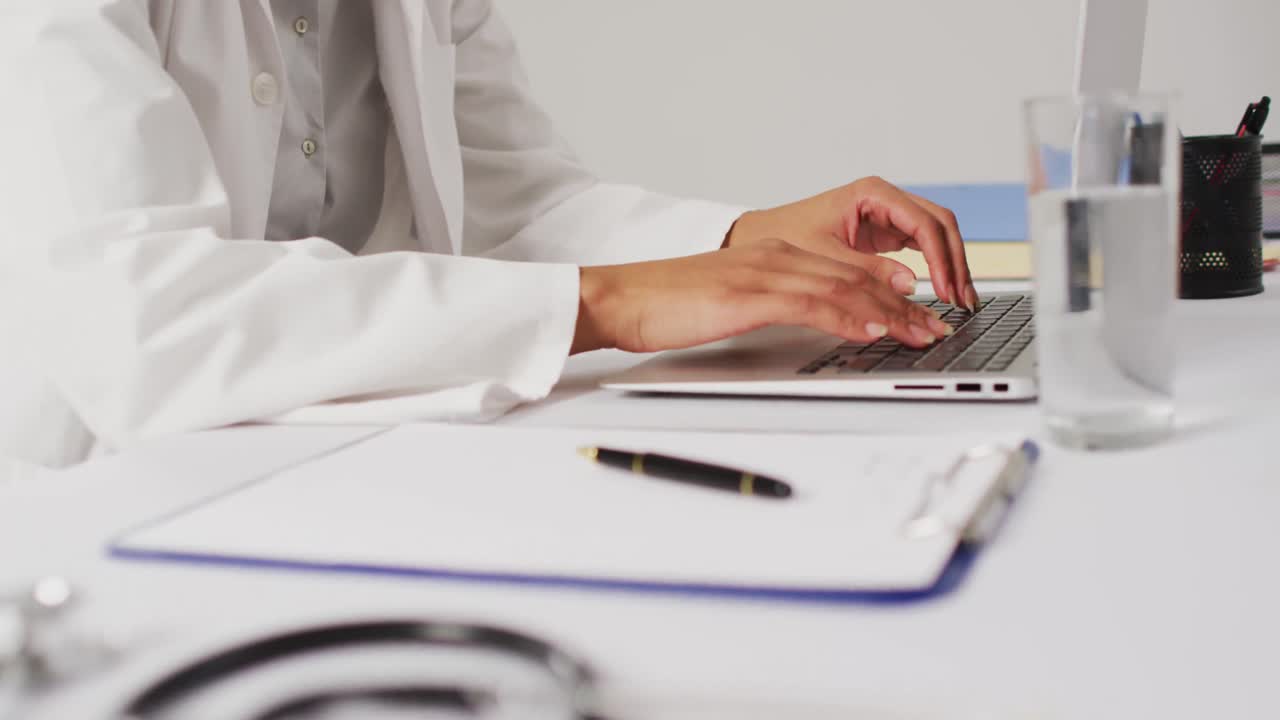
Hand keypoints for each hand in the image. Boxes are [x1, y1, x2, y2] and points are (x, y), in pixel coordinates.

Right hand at [571, 239, 952, 354]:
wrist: (623, 298)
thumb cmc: (667, 305)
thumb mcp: (729, 303)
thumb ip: (769, 307)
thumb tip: (802, 326)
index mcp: (773, 257)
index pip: (844, 272)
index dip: (888, 293)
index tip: (917, 315)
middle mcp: (776, 257)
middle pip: (856, 278)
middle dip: (904, 305)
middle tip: (936, 328)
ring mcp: (764, 273)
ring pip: (844, 288)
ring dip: (890, 314)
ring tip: (921, 335)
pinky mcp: (751, 294)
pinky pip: (812, 303)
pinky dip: (849, 316)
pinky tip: (873, 329)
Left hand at [724, 176, 979, 309]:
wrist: (762, 237)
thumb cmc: (786, 236)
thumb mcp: (825, 256)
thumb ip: (867, 271)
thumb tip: (909, 285)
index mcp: (873, 193)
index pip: (924, 222)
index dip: (941, 258)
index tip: (946, 289)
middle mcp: (886, 199)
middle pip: (940, 225)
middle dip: (955, 263)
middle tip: (962, 300)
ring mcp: (890, 215)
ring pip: (937, 235)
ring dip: (952, 266)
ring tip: (959, 302)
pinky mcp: (887, 233)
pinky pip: (924, 247)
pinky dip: (937, 268)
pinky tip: (943, 292)